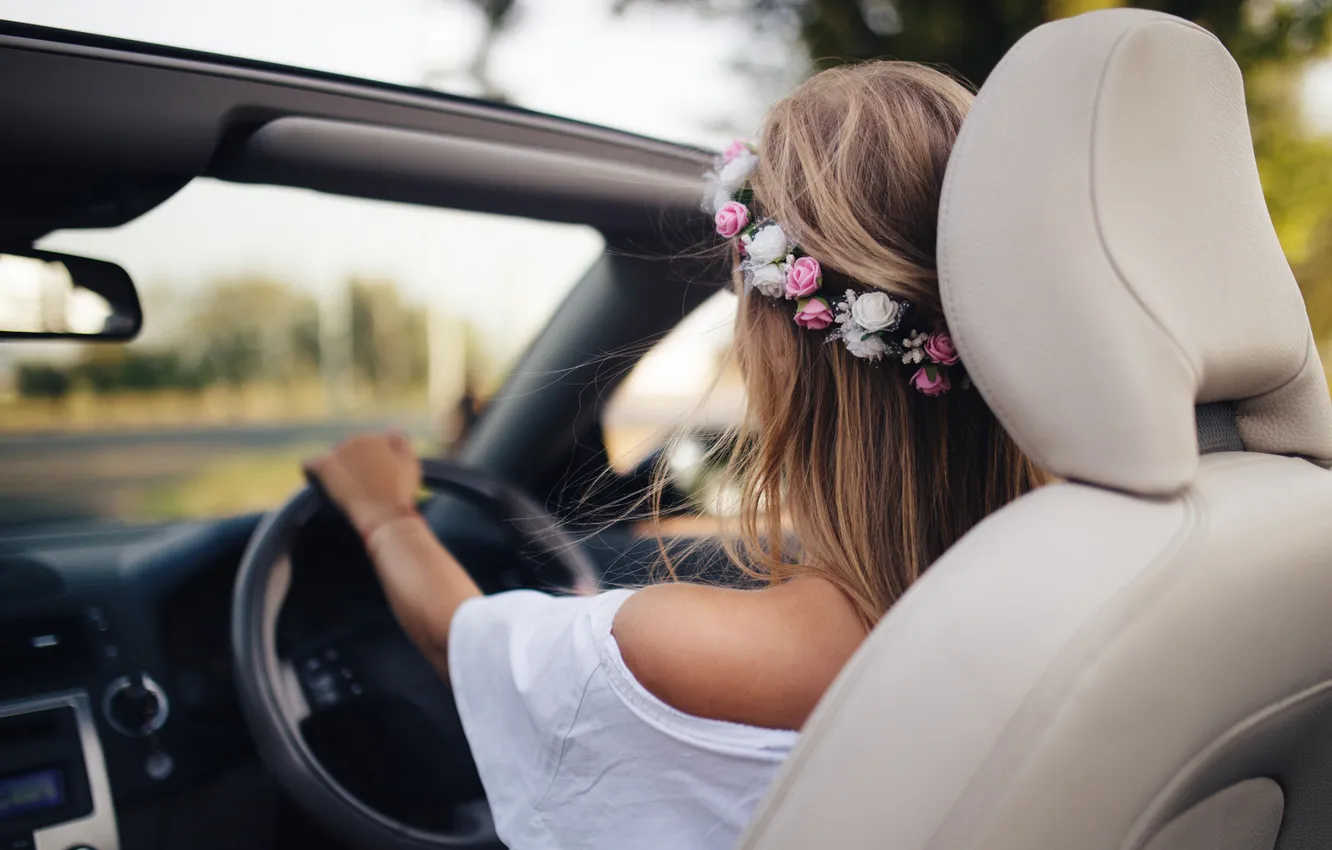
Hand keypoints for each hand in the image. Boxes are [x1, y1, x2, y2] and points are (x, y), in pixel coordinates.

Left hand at [303, 432, 420, 539]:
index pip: (371, 446)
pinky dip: (313, 473)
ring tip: (347, 490)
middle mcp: (357, 440)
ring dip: (338, 471)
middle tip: (362, 488)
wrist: (385, 514)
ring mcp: (339, 453)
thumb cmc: (400, 492)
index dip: (373, 464)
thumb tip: (390, 432)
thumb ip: (401, 443)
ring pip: (333, 459)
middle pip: (351, 451)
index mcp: (378, 438)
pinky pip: (310, 465)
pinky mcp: (325, 467)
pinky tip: (319, 483)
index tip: (376, 480)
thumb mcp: (411, 463)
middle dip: (355, 466)